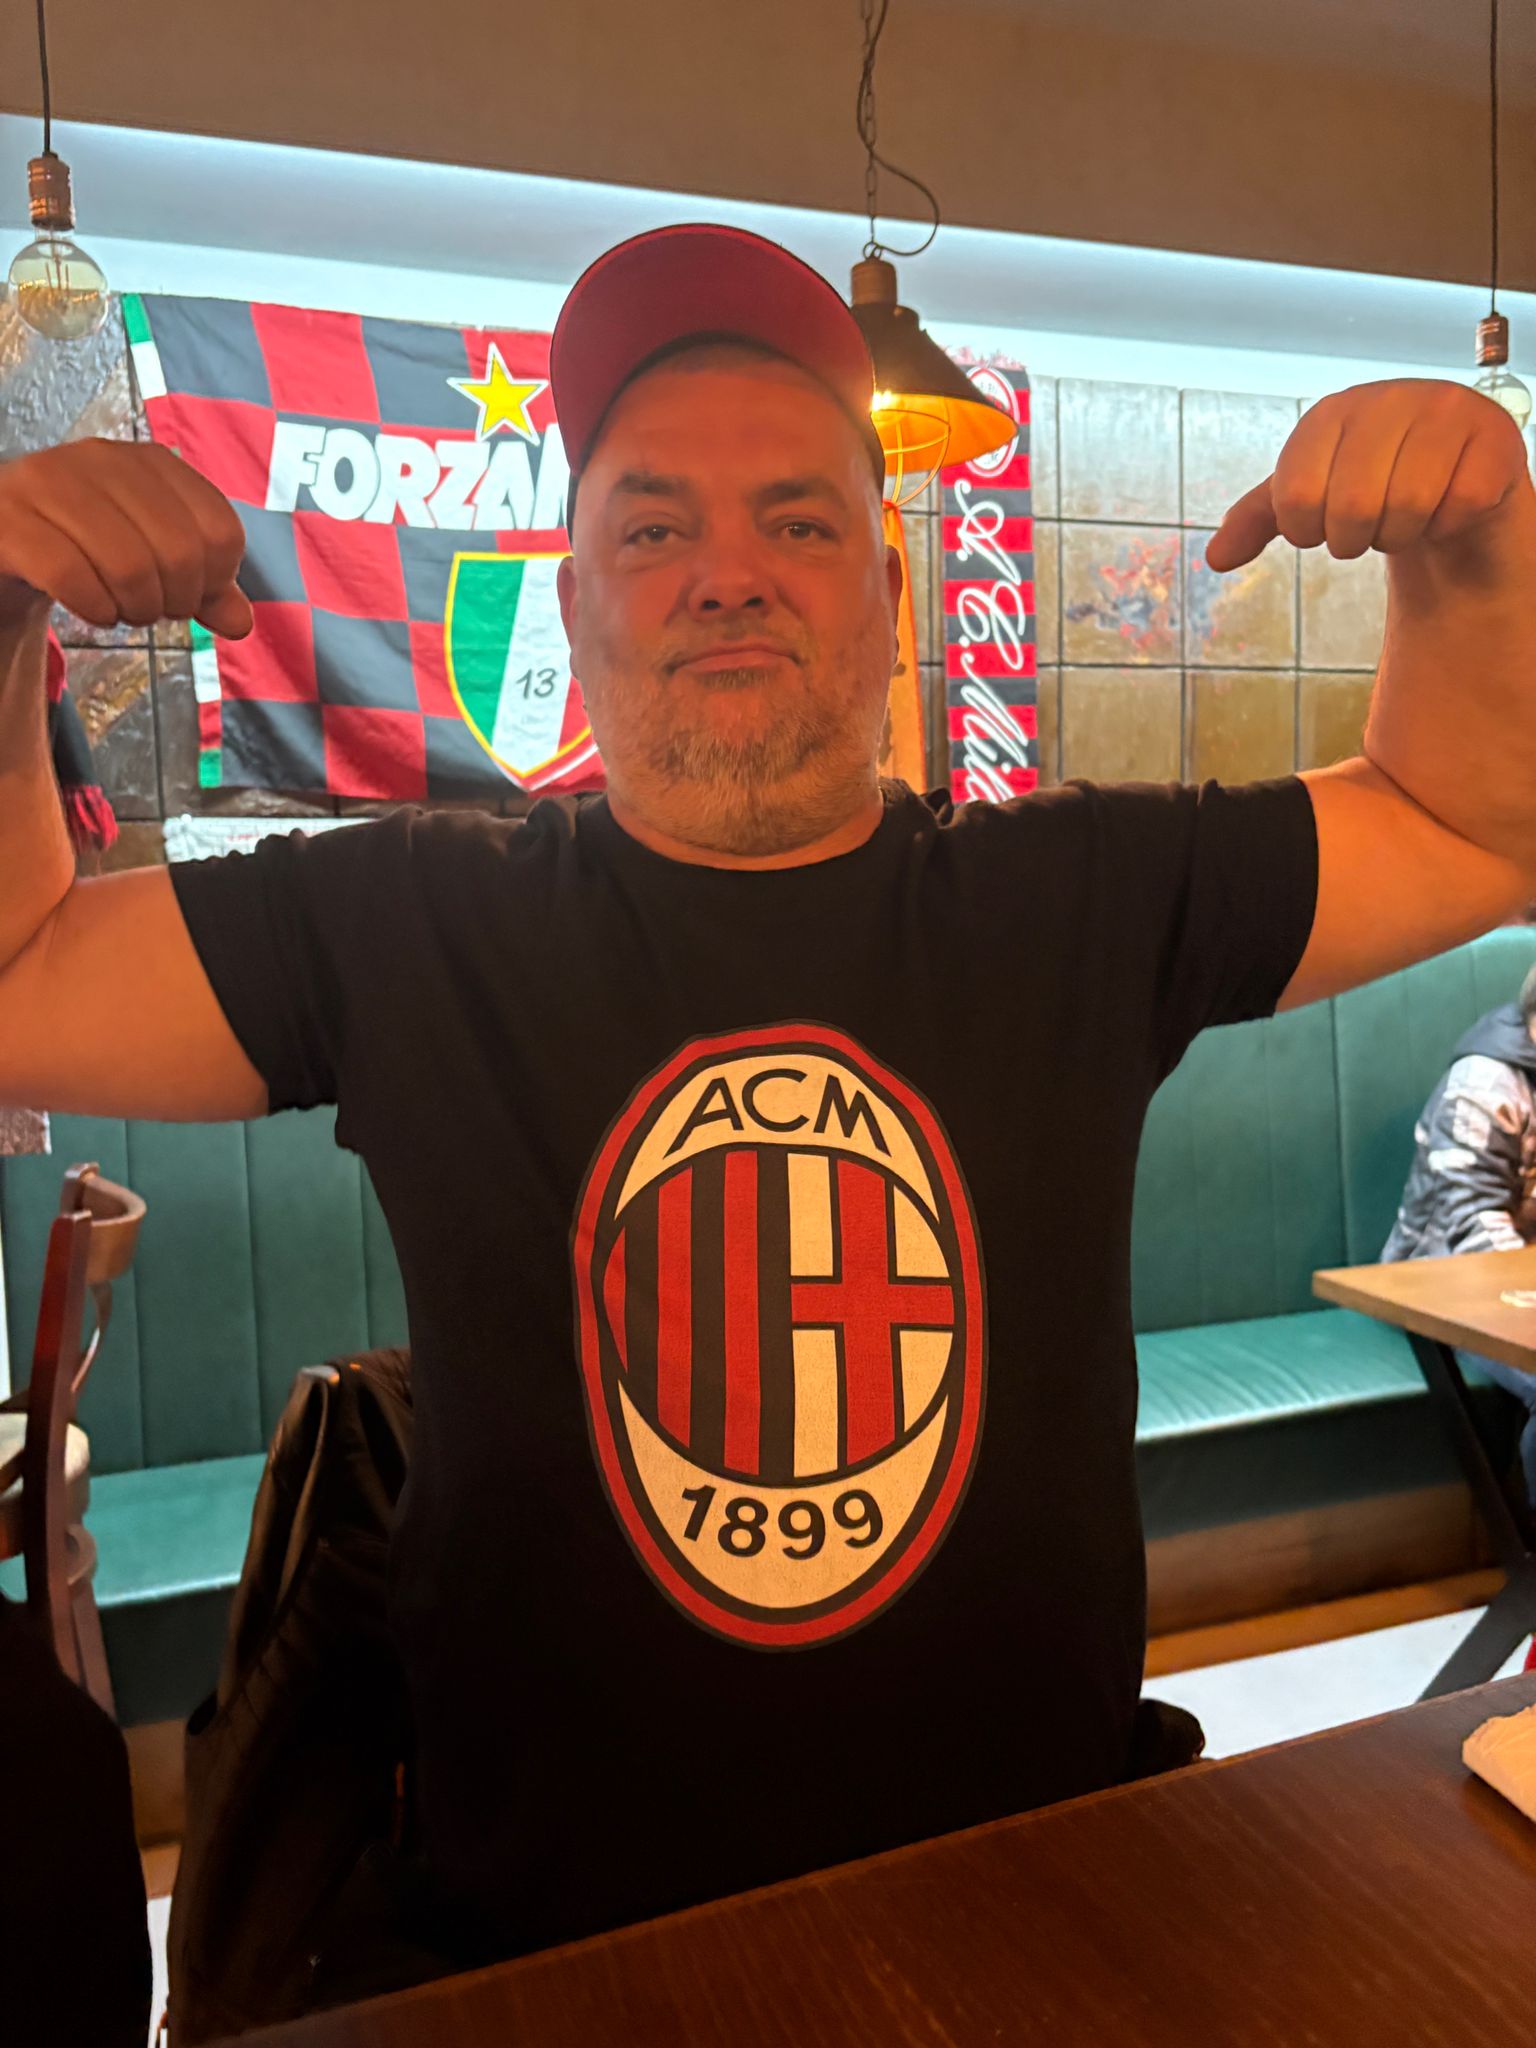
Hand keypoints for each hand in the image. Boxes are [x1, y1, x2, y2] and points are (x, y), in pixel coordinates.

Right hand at [0, 438, 251, 637]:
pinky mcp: (8, 521)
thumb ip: (203, 588)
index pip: (221, 531)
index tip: (190, 596)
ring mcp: (47, 483)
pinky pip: (72, 578)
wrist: (3, 542)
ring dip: (136, 610)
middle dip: (176, 601)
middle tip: (152, 611)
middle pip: (180, 551)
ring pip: (129, 566)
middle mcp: (99, 458)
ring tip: (122, 611)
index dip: (216, 581)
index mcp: (148, 461)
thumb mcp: (153, 562)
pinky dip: (95, 609)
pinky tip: (93, 610)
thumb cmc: (87, 550)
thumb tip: (241, 623)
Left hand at [1207, 381, 1530, 571]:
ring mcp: (1448, 412)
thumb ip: (1259, 519)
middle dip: (1352, 539)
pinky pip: (1456, 510)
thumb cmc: (1374, 488)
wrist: (1450, 489)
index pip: (1294, 495)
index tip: (1320, 523)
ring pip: (1406, 509)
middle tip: (1365, 528)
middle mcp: (1390, 399)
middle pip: (1350, 507)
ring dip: (1398, 536)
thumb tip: (1216, 557)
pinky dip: (1444, 528)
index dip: (1304, 530)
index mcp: (1333, 411)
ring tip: (1403, 518)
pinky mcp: (1495, 440)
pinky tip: (1445, 510)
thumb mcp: (1310, 499)